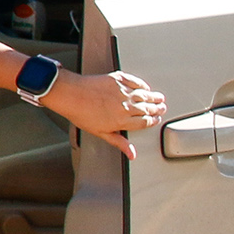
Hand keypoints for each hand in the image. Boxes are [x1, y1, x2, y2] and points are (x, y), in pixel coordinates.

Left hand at [43, 69, 165, 159]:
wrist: (71, 94)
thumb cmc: (81, 114)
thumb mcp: (101, 133)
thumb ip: (119, 142)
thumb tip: (132, 154)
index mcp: (122, 120)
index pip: (145, 122)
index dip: (153, 121)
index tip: (157, 119)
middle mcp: (126, 106)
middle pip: (148, 108)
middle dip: (157, 109)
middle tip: (162, 108)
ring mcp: (123, 91)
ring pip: (145, 95)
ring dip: (154, 97)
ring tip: (160, 98)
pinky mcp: (118, 79)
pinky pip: (136, 82)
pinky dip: (143, 85)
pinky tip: (146, 87)